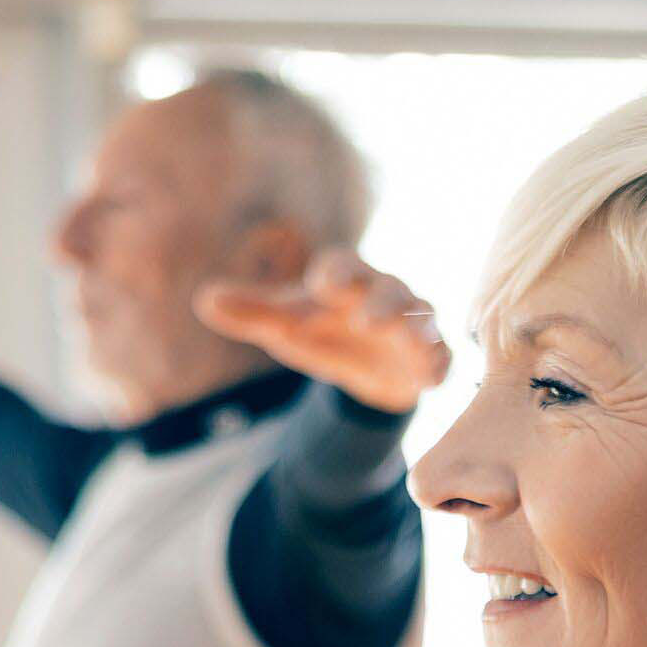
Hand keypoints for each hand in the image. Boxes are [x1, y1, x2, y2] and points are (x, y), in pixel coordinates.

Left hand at [194, 251, 451, 413]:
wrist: (364, 365)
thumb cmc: (323, 330)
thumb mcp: (285, 325)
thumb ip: (252, 312)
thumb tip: (204, 301)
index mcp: (346, 278)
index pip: (342, 267)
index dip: (334, 275)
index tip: (322, 287)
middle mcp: (385, 294)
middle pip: (389, 290)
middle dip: (380, 304)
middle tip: (365, 321)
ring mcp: (412, 325)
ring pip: (421, 321)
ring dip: (416, 332)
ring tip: (411, 349)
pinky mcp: (429, 356)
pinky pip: (441, 357)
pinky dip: (438, 365)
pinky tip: (431, 380)